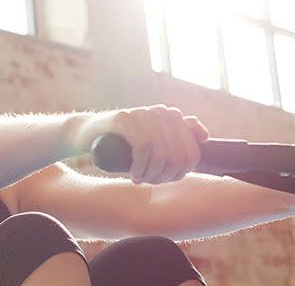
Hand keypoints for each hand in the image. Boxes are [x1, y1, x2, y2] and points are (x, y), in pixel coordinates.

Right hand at [75, 105, 209, 184]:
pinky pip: (144, 146)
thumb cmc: (125, 143)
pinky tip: (132, 173)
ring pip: (162, 154)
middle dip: (165, 176)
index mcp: (174, 118)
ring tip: (139, 179)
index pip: (192, 154)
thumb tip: (205, 136)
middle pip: (178, 157)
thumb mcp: (154, 142)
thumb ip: (180, 136)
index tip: (162, 180)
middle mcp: (162, 112)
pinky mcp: (126, 117)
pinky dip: (140, 166)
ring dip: (151, 174)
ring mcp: (145, 113)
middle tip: (148, 182)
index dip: (179, 174)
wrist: (89, 133)